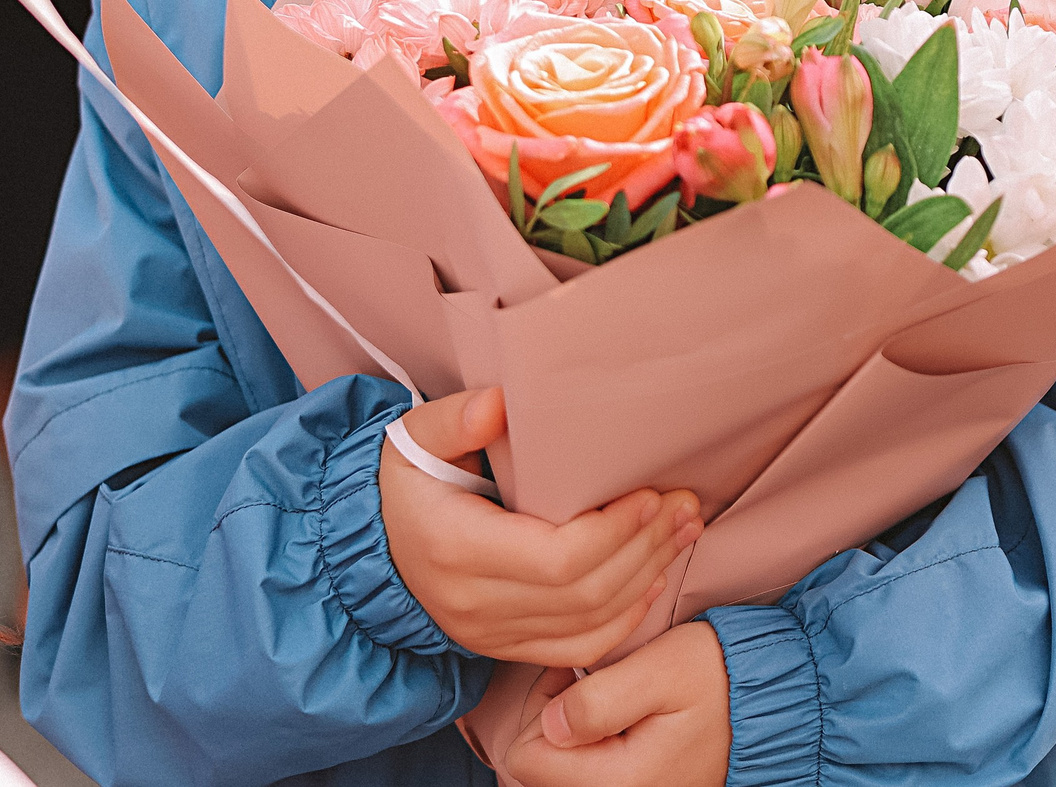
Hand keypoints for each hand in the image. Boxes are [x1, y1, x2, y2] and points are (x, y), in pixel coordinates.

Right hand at [379, 387, 701, 664]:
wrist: (371, 543)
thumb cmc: (404, 481)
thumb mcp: (414, 439)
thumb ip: (455, 420)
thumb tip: (501, 404)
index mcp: (455, 549)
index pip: (555, 560)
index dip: (613, 532)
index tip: (651, 495)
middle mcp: (474, 604)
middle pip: (583, 593)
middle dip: (645, 548)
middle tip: (685, 504)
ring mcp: (489, 634)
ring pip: (588, 626)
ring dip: (647, 578)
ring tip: (684, 530)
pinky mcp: (503, 646)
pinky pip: (576, 650)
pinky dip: (623, 620)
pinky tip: (653, 579)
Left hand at [503, 621, 730, 786]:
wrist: (766, 703)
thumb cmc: (717, 678)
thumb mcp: (663, 670)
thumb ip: (600, 699)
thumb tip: (551, 725)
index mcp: (619, 782)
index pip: (526, 756)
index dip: (543, 705)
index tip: (582, 675)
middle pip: (536, 767)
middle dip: (554, 718)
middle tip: (596, 683)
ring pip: (556, 771)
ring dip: (571, 732)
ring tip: (611, 701)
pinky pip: (582, 774)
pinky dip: (589, 745)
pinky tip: (618, 721)